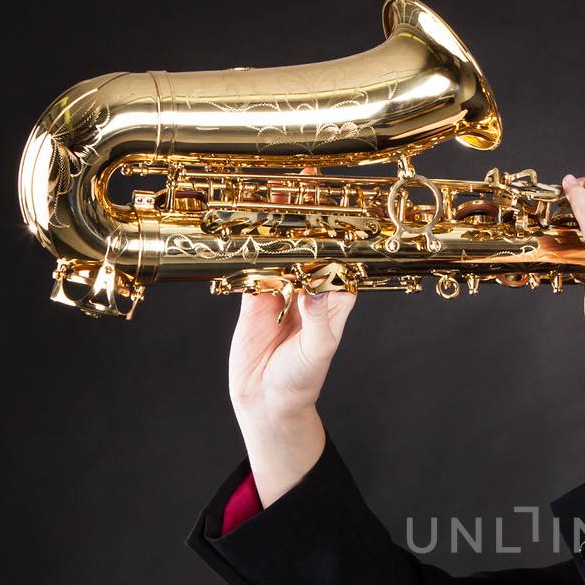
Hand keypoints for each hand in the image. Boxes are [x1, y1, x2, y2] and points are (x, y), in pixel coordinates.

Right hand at [227, 167, 358, 421]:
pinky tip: (244, 223)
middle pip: (308, 246)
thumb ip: (319, 317)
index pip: (341, 257)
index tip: (337, 201)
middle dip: (304, 216)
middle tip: (299, 182)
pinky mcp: (254, 298)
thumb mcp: (318, 349)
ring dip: (274, 225)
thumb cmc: (302, 380)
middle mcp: (310, 291)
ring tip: (270, 193)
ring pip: (278, 250)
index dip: (340, 229)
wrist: (266, 402)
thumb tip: (317, 284)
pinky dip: (247, 247)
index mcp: (335, 300)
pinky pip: (251, 265)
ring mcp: (281, 291)